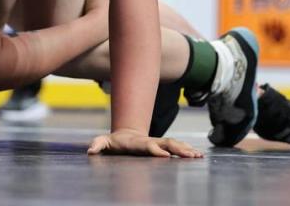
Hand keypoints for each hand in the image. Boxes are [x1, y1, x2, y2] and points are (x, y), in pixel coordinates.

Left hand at [88, 129, 202, 157]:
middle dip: (178, 149)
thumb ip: (98, 144)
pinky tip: (199, 156)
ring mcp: (158, 143)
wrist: (126, 135)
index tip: (165, 156)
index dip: (156, 150)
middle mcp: (151, 142)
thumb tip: (90, 150)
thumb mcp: (104, 142)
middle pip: (167, 144)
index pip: (148, 146)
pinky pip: (177, 148)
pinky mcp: (163, 147)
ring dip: (186, 150)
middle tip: (190, 155)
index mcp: (138, 143)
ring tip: (198, 156)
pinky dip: (188, 151)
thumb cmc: (114, 142)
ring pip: (175, 145)